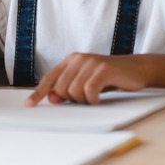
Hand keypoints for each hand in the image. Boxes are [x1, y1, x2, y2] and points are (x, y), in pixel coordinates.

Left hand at [25, 53, 146, 105]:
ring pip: (74, 91)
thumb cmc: (109, 78)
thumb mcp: (86, 83)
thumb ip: (68, 89)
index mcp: (71, 61)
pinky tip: (99, 98)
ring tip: (95, 96)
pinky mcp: (103, 69)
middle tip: (87, 97)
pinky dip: (93, 99)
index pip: (50, 78)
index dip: (38, 93)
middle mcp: (78, 59)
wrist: (135, 69)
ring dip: (85, 100)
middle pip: (61, 88)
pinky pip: (89, 91)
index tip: (29, 105)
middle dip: (72, 99)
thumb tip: (52, 99)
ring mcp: (90, 63)